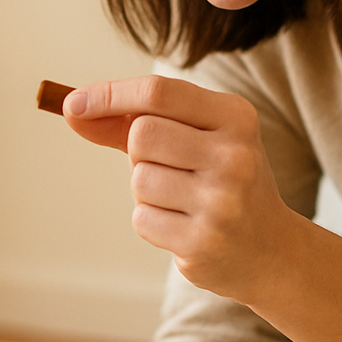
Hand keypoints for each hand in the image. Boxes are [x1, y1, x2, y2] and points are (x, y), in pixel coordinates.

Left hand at [63, 75, 298, 302]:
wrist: (269, 249)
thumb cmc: (220, 182)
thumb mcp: (193, 139)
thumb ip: (132, 121)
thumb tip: (72, 109)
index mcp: (235, 117)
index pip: (158, 92)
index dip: (109, 95)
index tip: (73, 104)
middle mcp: (234, 155)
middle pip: (141, 135)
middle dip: (138, 153)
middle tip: (168, 168)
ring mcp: (221, 201)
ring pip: (139, 179)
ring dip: (146, 191)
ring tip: (182, 200)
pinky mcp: (203, 242)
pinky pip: (142, 218)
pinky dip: (152, 221)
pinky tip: (183, 226)